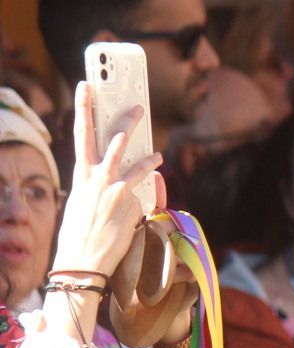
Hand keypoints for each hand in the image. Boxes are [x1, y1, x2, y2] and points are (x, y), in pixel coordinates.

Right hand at [52, 83, 162, 280]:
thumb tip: (120, 181)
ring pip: (131, 159)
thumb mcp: (84, 204)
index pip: (81, 135)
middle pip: (111, 139)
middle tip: (137, 106)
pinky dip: (150, 179)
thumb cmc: (82, 235)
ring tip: (158, 147)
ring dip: (147, 149)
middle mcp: (95, 178)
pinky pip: (144, 187)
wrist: (83, 260)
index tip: (86, 88)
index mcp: (80, 176)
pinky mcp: (128, 201)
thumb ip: (100, 187)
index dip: (83, 108)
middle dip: (125, 120)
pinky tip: (157, 166)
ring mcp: (112, 188)